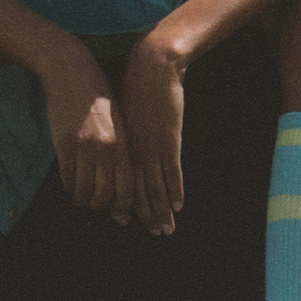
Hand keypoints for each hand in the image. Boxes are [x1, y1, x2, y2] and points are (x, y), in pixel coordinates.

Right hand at [41, 44, 135, 223]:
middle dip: (100, 207)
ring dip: (82, 199)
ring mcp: (84, 146)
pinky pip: (67, 177)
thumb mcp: (117, 123)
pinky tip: (71, 185)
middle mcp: (106, 148)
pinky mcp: (64, 142)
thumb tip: (119, 184)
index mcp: (123, 143)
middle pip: (104, 195)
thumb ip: (120, 152)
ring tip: (81, 197)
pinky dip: (69, 187)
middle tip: (95, 206)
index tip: (120, 216)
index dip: (123, 207)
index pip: (126, 189)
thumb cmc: (98, 98)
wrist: (73, 71)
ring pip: (84, 190)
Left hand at [119, 35, 185, 234]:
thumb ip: (126, 131)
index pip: (124, 183)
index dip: (129, 204)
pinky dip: (175, 190)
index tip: (130, 221)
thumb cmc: (137, 85)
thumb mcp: (124, 111)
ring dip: (161, 211)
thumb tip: (124, 143)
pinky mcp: (169, 140)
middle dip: (147, 215)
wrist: (152, 67)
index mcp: (122, 145)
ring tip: (165, 229)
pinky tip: (177, 206)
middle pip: (139, 191)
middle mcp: (135, 151)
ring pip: (155, 188)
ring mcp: (152, 147)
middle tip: (155, 234)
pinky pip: (172, 172)